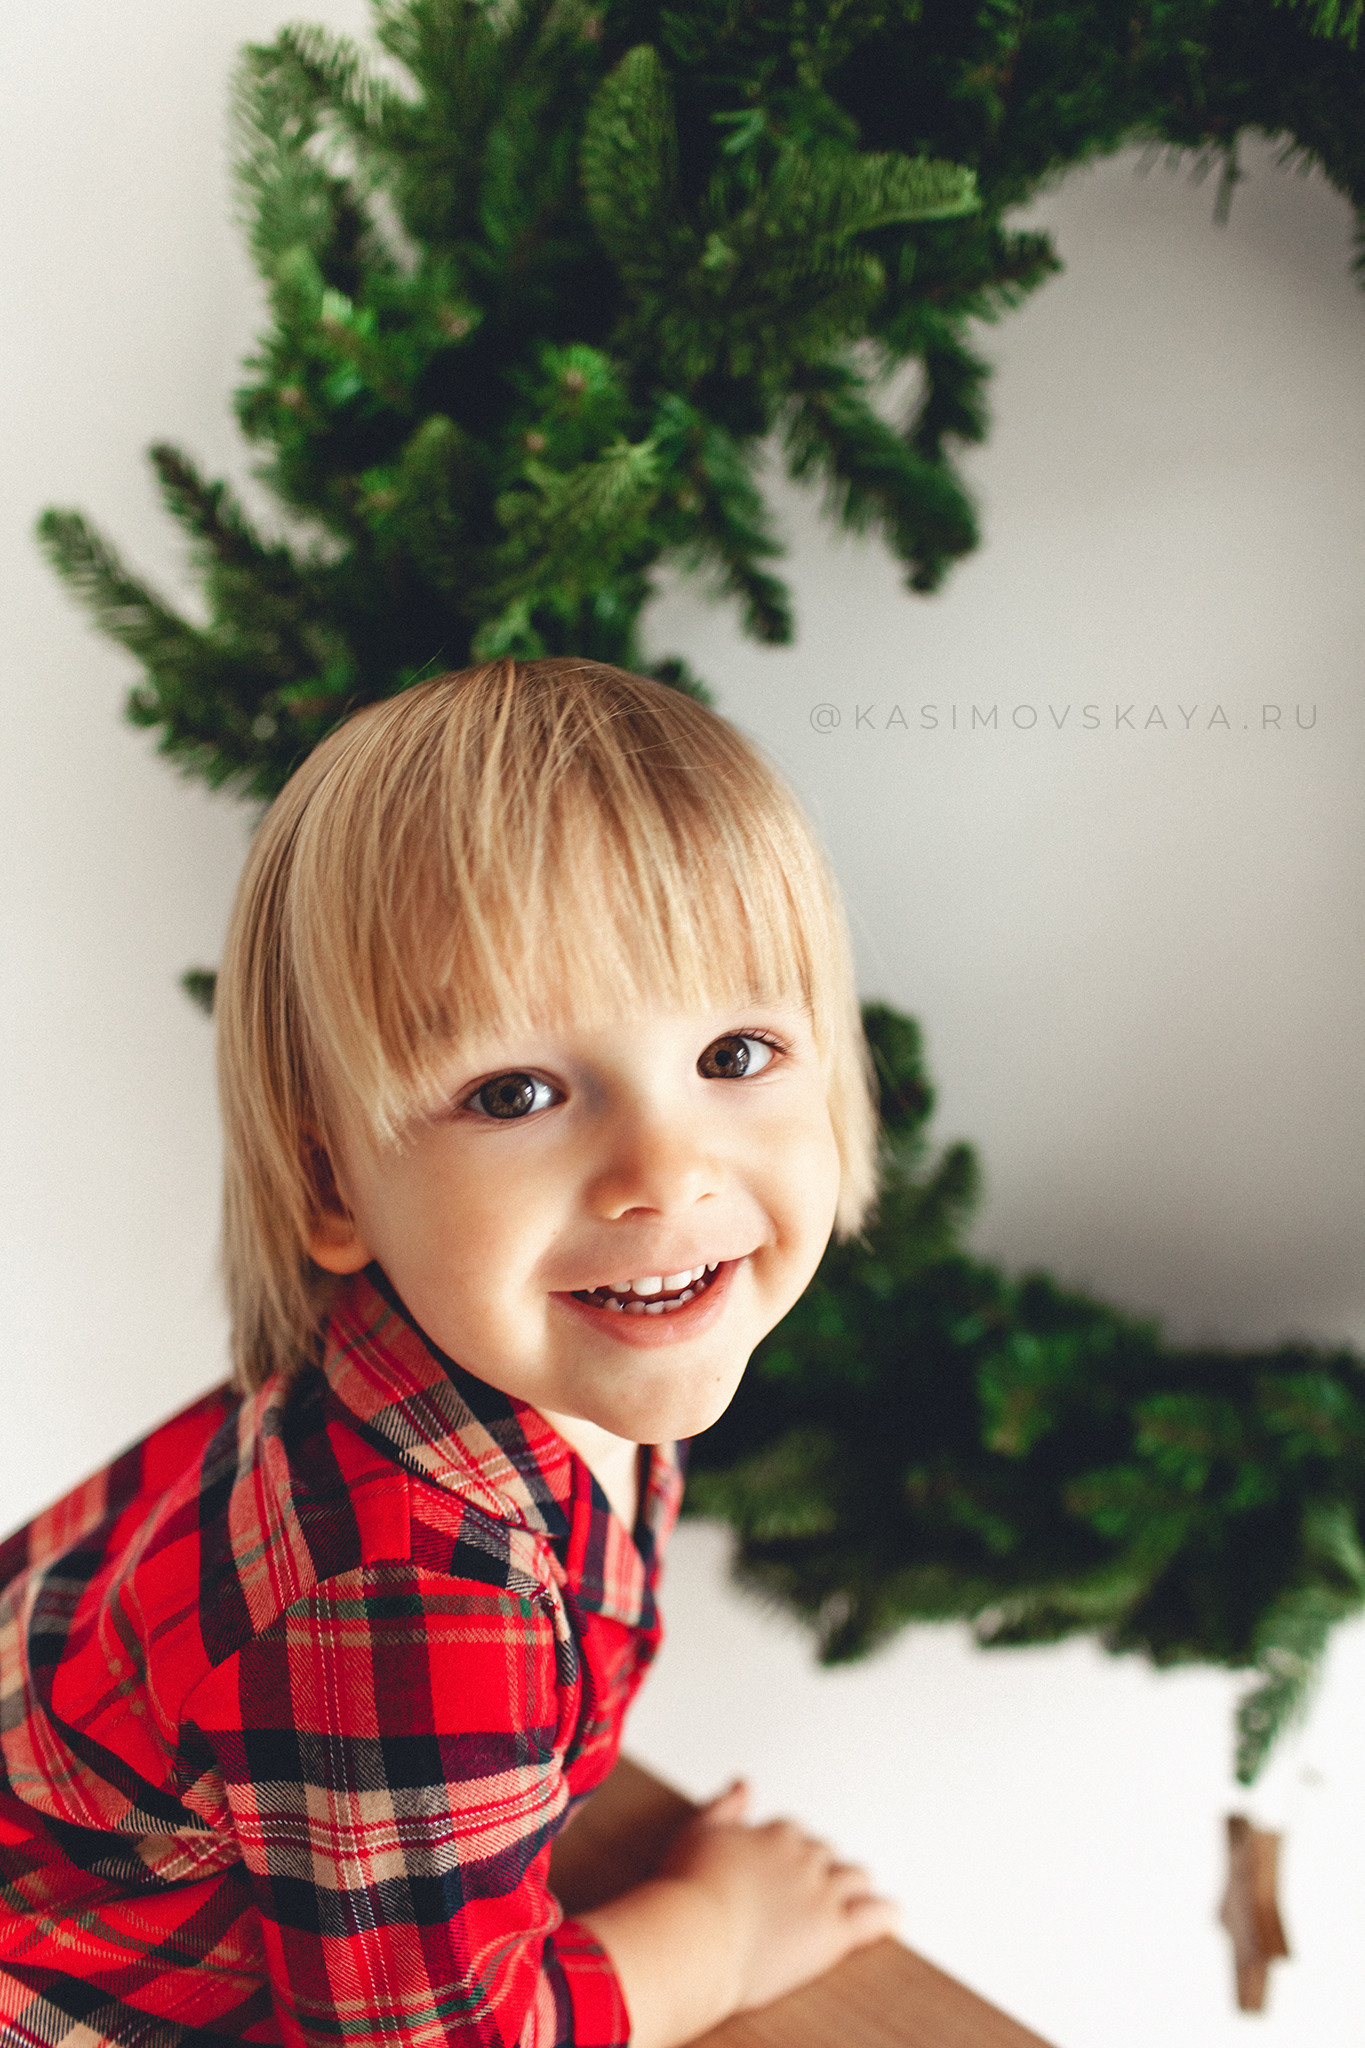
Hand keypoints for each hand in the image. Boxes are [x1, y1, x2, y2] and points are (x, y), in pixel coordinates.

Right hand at [659, 1779, 898, 2013]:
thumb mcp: (700, 1831)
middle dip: (821, 1870)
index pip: (795, 1834)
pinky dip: (887, 1916)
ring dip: (854, 1887)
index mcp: (777, 1832)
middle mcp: (805, 1856)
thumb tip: (745, 1783)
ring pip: (856, 1878)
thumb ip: (725, 1805)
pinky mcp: (834, 1931)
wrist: (696, 1938)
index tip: (780, 1869)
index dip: (789, 1853)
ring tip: (855, 1900)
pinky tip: (893, 1920)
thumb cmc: (689, 1889)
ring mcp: (823, 1893)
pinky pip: (875, 1917)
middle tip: (810, 1892)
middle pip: (828, 1855)